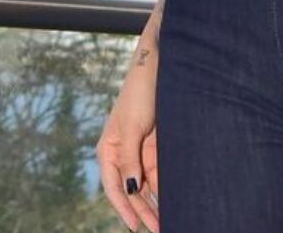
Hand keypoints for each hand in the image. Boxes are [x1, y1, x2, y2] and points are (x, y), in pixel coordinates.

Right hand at [96, 64, 160, 231]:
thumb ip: (130, 159)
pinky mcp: (157, 145)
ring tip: (168, 221)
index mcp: (109, 150)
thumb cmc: (139, 92)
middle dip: (144, 211)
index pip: (114, 187)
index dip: (124, 209)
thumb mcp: (132, 127)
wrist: (159, 65)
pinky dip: (166, 186)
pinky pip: (161, 171)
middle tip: (159, 229)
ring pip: (148, 184)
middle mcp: (123, 154)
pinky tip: (174, 200)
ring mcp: (140, 151)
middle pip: (132, 190)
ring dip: (156, 202)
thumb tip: (132, 189)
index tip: (136, 227)